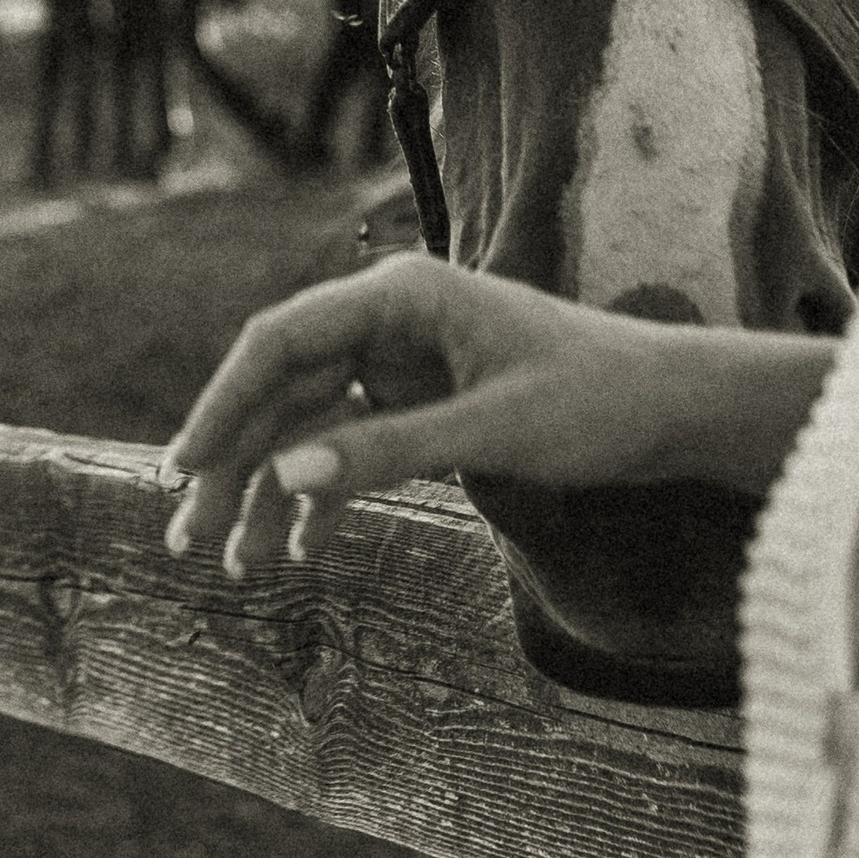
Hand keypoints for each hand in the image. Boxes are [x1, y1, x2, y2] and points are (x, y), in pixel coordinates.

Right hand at [159, 253, 783, 580]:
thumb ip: (388, 452)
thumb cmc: (598, 400)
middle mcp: (390, 321)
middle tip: (187, 536)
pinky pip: (348, 447)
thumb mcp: (493, 431)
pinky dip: (322, 495)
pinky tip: (300, 549)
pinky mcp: (420, 405)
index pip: (280, 341)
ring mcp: (402, 364)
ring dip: (269, 491)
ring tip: (234, 563)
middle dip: (233, 463)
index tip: (183, 467)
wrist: (674, 411)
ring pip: (307, 426)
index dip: (222, 405)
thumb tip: (286, 476)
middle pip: (281, 390)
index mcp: (400, 294)